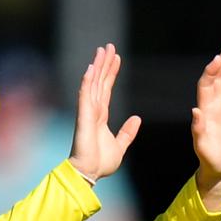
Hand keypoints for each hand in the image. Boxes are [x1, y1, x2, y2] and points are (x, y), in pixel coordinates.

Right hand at [68, 44, 141, 182]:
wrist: (90, 174)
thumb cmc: (101, 162)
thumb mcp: (120, 145)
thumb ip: (127, 132)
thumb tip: (137, 118)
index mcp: (101, 115)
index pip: (107, 88)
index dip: (111, 72)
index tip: (116, 57)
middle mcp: (93, 110)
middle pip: (100, 81)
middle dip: (105, 63)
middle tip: (109, 46)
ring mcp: (88, 112)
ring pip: (93, 83)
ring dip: (97, 66)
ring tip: (102, 50)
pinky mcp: (84, 117)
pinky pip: (85, 96)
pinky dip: (88, 81)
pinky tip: (91, 68)